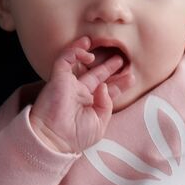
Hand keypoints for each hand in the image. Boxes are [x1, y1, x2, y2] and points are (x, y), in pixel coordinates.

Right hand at [29, 36, 123, 153]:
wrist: (54, 139)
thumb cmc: (75, 136)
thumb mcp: (99, 123)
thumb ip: (106, 104)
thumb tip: (104, 86)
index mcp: (90, 106)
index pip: (107, 91)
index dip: (119, 84)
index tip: (131, 78)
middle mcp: (79, 94)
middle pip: (96, 76)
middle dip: (108, 67)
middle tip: (121, 59)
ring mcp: (69, 85)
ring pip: (78, 64)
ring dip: (88, 53)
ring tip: (98, 45)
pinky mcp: (58, 78)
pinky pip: (65, 59)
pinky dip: (75, 52)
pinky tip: (88, 55)